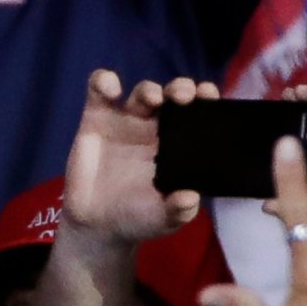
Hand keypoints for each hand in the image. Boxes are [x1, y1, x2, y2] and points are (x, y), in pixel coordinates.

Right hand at [61, 72, 214, 244]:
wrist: (97, 223)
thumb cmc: (137, 217)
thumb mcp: (163, 219)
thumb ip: (178, 211)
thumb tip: (192, 198)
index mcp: (179, 146)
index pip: (198, 116)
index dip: (206, 102)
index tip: (210, 97)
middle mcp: (155, 128)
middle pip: (173, 97)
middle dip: (182, 89)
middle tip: (185, 96)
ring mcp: (126, 121)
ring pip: (142, 92)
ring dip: (149, 89)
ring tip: (152, 99)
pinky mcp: (96, 119)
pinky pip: (99, 91)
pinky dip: (103, 81)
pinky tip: (109, 88)